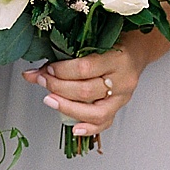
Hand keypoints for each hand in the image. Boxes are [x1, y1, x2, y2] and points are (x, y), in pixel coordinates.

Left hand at [23, 33, 158, 136]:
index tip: (47, 69)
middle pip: (86, 91)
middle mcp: (122, 80)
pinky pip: (105, 123)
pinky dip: (88, 128)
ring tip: (49, 100)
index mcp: (117, 58)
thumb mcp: (92, 41)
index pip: (85, 68)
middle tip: (43, 81)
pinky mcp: (120, 108)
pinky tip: (74, 128)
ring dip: (67, 108)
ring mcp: (122, 97)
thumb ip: (64, 55)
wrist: (138, 50)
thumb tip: (32, 73)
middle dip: (58, 88)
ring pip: (95, 112)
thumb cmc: (114, 42)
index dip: (62, 71)